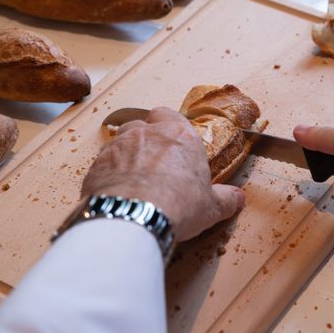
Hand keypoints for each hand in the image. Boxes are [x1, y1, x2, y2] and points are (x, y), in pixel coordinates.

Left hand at [82, 107, 243, 241]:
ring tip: (134, 180)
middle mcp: (147, 133)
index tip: (174, 143)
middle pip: (142, 125)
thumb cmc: (177, 205)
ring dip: (126, 155)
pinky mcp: (96, 164)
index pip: (169, 114)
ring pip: (120, 141)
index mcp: (179, 135)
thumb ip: (226, 199)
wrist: (134, 217)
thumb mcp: (211, 207)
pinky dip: (108, 174)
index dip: (169, 127)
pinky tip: (117, 193)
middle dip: (146, 139)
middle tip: (155, 164)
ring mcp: (118, 146)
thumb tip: (237, 198)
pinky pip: (102, 163)